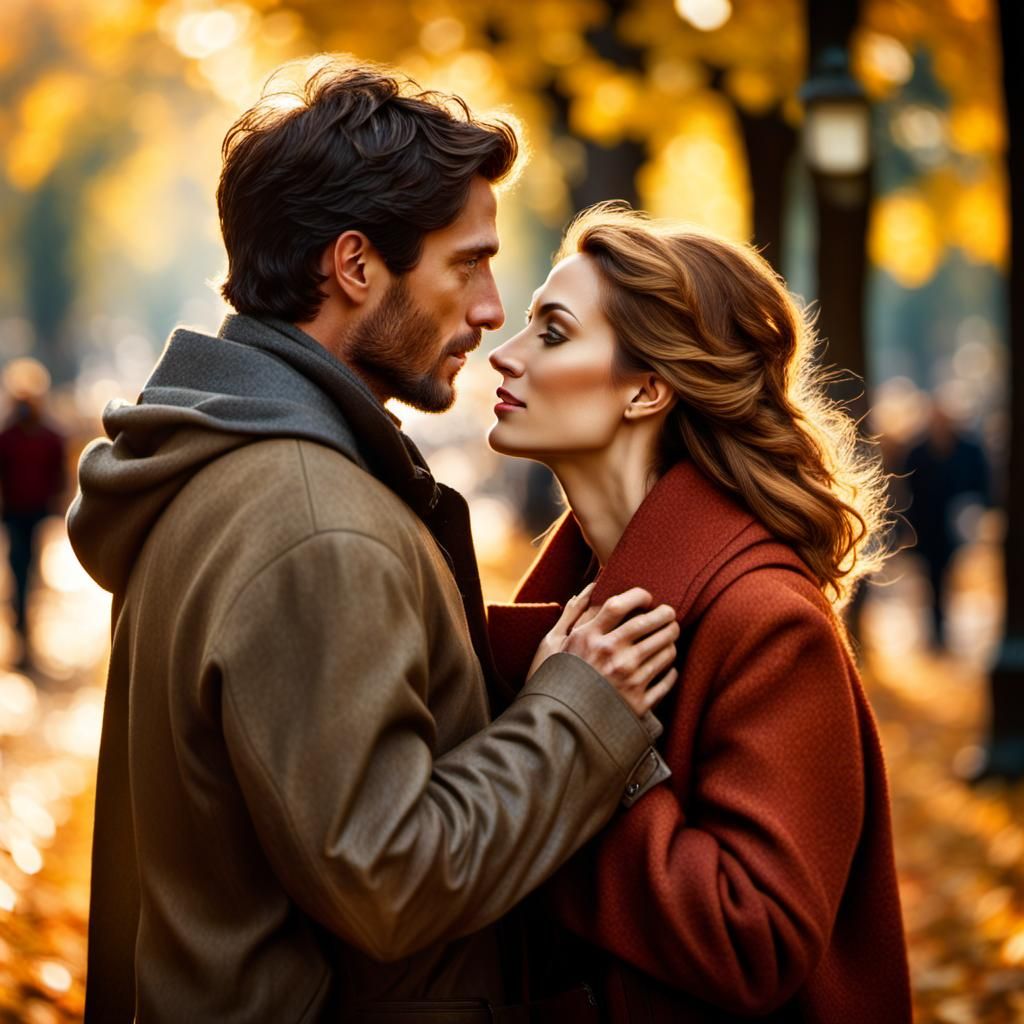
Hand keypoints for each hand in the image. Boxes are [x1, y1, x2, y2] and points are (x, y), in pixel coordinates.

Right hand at [528, 585, 679, 716]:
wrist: (559, 726)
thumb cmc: (555, 682)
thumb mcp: (553, 644)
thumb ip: (572, 615)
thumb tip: (589, 589)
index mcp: (589, 638)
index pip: (619, 604)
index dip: (638, 595)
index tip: (647, 597)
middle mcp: (611, 655)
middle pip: (649, 624)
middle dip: (665, 615)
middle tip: (670, 613)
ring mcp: (627, 679)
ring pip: (664, 650)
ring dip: (671, 640)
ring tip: (669, 638)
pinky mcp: (638, 703)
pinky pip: (667, 680)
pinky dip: (671, 671)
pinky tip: (666, 666)